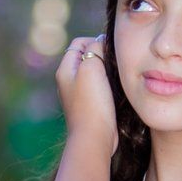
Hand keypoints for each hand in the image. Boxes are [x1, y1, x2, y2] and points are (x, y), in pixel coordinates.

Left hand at [55, 32, 116, 156]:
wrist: (94, 138)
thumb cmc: (92, 103)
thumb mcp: (91, 67)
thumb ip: (94, 48)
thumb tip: (100, 42)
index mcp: (65, 70)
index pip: (79, 43)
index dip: (96, 41)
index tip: (110, 51)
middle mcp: (69, 81)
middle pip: (87, 57)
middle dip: (102, 56)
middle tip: (115, 64)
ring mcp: (79, 95)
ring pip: (95, 73)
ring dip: (107, 72)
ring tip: (116, 78)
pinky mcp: (90, 106)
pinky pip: (100, 88)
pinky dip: (109, 86)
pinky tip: (117, 91)